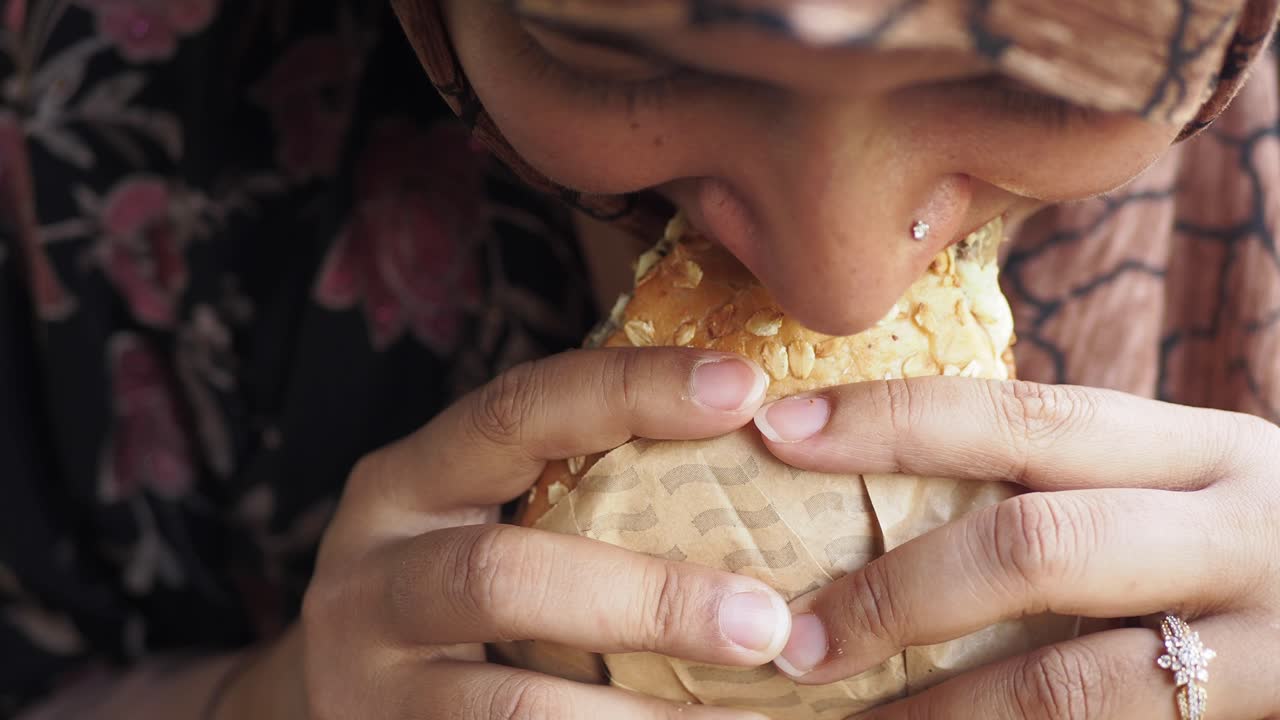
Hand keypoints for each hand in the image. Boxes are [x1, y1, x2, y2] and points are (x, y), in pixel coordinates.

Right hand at [277, 347, 789, 719]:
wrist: (337, 705)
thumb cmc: (450, 592)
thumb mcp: (479, 519)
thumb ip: (575, 488)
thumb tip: (758, 440)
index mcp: (407, 484)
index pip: (517, 411)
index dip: (630, 391)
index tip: (746, 388)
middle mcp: (371, 577)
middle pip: (506, 577)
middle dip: (648, 599)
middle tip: (768, 623)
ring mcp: (370, 683)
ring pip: (512, 706)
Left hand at [752, 378, 1279, 718]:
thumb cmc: (1265, 554)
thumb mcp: (1187, 492)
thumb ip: (1077, 485)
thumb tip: (900, 489)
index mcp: (1196, 449)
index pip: (1020, 412)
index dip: (891, 419)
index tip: (779, 429)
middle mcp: (1236, 528)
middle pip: (1035, 545)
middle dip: (897, 596)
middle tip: (794, 639)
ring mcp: (1270, 645)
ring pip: (1071, 683)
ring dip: (940, 715)